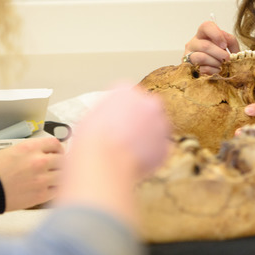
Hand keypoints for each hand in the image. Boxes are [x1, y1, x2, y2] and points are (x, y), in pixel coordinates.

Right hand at [0, 136, 63, 210]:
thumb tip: (44, 154)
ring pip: (63, 174)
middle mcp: (39, 161)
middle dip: (60, 163)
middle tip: (57, 167)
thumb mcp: (11, 151)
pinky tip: (50, 188)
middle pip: (62, 159)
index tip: (58, 152)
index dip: (58, 148)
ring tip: (54, 178)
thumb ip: (30, 152)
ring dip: (59, 176)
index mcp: (30, 148)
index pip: (55, 144)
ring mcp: (41, 178)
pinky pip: (57, 190)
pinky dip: (55, 189)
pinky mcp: (40, 195)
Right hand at [57, 82, 170, 225]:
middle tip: (123, 137)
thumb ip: (106, 113)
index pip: (127, 95)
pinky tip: (134, 163)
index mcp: (125, 91)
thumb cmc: (90, 143)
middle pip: (146, 109)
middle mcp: (147, 103)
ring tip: (125, 153)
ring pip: (155, 129)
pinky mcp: (164, 146)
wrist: (103, 163)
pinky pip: (159, 150)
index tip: (116, 122)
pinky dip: (151, 156)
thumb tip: (107, 122)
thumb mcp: (89, 117)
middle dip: (138, 121)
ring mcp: (160, 124)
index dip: (120, 111)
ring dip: (146, 138)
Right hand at [183, 21, 239, 74]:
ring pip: (201, 58)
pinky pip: (201, 69)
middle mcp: (193, 43)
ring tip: (221, 64)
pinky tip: (217, 70)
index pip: (206, 26)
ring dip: (215, 62)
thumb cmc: (222, 54)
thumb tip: (225, 41)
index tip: (224, 45)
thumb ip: (230, 40)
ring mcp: (189, 55)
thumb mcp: (228, 45)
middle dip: (220, 53)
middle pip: (205, 45)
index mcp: (203, 34)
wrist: (217, 70)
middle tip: (227, 58)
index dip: (216, 35)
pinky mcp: (189, 68)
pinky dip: (213, 70)